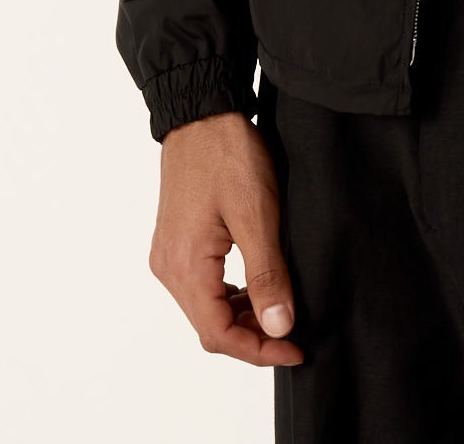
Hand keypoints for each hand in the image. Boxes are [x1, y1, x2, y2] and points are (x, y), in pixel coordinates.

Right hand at [148, 110, 304, 366]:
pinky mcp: (177, 240)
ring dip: (242, 316)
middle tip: (293, 333)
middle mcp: (168, 267)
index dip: (258, 350)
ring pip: (206, 307)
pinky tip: (257, 285)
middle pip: (209, 326)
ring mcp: (169, 254)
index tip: (295, 349)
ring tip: (281, 310)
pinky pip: (202, 285)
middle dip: (252, 336)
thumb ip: (267, 273)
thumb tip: (279, 327)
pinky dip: (230, 295)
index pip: (218, 333)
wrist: (202, 112)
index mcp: (184, 266)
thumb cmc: (227, 155)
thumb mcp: (257, 213)